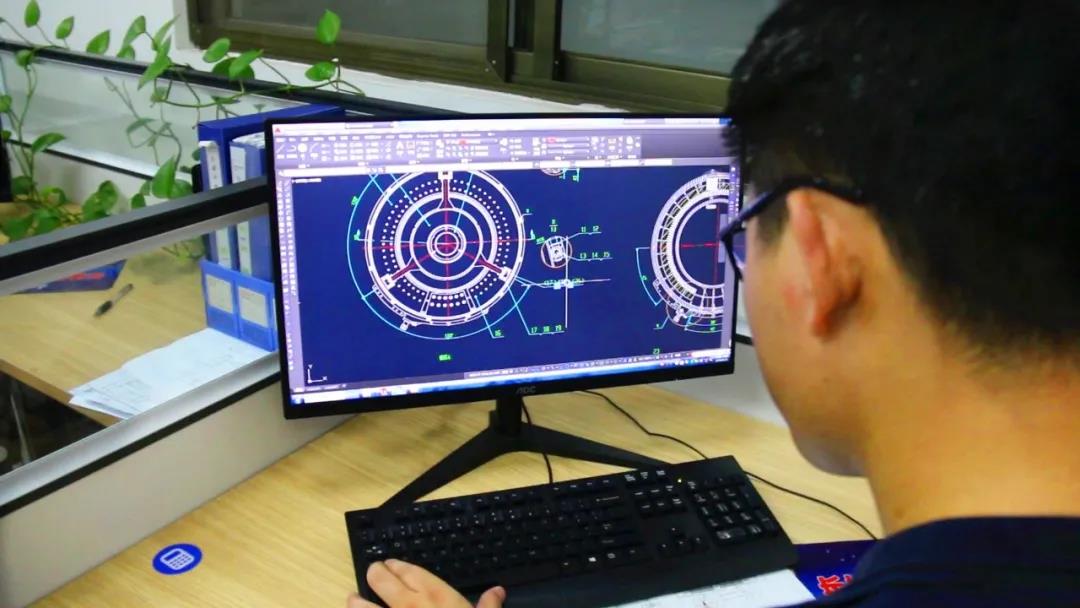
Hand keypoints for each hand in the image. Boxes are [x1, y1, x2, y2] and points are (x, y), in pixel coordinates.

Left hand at [347, 559, 506, 607]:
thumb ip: (488, 606)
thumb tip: (496, 592)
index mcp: (434, 595)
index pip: (408, 570)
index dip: (397, 565)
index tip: (391, 564)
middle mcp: (407, 604)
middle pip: (381, 580)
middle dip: (375, 573)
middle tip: (373, 572)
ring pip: (363, 607)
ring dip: (357, 602)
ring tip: (352, 598)